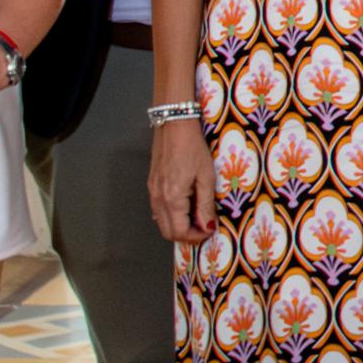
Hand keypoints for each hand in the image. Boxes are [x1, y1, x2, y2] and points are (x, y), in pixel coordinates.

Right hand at [149, 114, 218, 244]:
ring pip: (161, 222)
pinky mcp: (151, 184)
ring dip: (178, 226)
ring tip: (197, 216)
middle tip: (204, 227)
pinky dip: (171, 215)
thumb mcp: (206, 177)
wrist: (175, 125)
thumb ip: (205, 205)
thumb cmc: (194, 148)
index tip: (210, 230)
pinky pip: (158, 210)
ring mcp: (152, 192)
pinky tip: (185, 205)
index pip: (180, 232)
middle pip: (167, 232)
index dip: (196, 236)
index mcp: (172, 198)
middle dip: (186, 235)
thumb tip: (208, 226)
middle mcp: (158, 198)